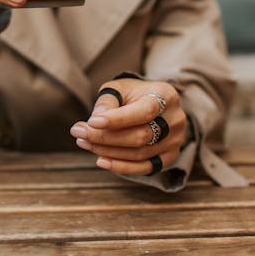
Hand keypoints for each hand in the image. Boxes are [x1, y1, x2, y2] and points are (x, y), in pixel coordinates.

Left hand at [70, 79, 187, 175]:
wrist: (154, 104)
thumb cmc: (133, 94)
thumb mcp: (120, 88)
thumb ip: (108, 101)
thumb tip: (96, 120)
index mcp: (166, 95)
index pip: (144, 111)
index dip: (118, 119)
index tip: (91, 122)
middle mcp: (175, 119)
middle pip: (141, 135)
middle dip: (106, 137)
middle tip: (79, 132)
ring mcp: (175, 141)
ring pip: (140, 153)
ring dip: (108, 151)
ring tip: (84, 141)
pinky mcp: (169, 157)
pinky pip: (145, 167)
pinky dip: (121, 166)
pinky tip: (101, 160)